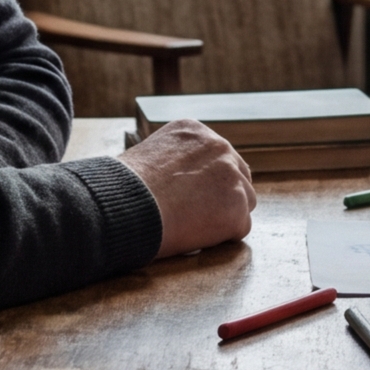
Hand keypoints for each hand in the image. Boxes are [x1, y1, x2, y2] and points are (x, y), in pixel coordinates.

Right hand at [119, 119, 255, 257]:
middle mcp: (219, 147)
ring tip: (195, 226)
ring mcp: (232, 178)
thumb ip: (173, 162)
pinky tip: (197, 236)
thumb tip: (177, 182)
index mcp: (195, 132)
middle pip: (238, 175)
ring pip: (244, 201)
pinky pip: (239, 227)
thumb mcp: (148, 157)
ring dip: (225, 215)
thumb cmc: (125, 189)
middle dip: (224, 194)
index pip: (217, 156)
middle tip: (203, 213)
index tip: (195, 194)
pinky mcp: (236, 209)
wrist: (126, 206)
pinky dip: (221, 237)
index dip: (207, 179)